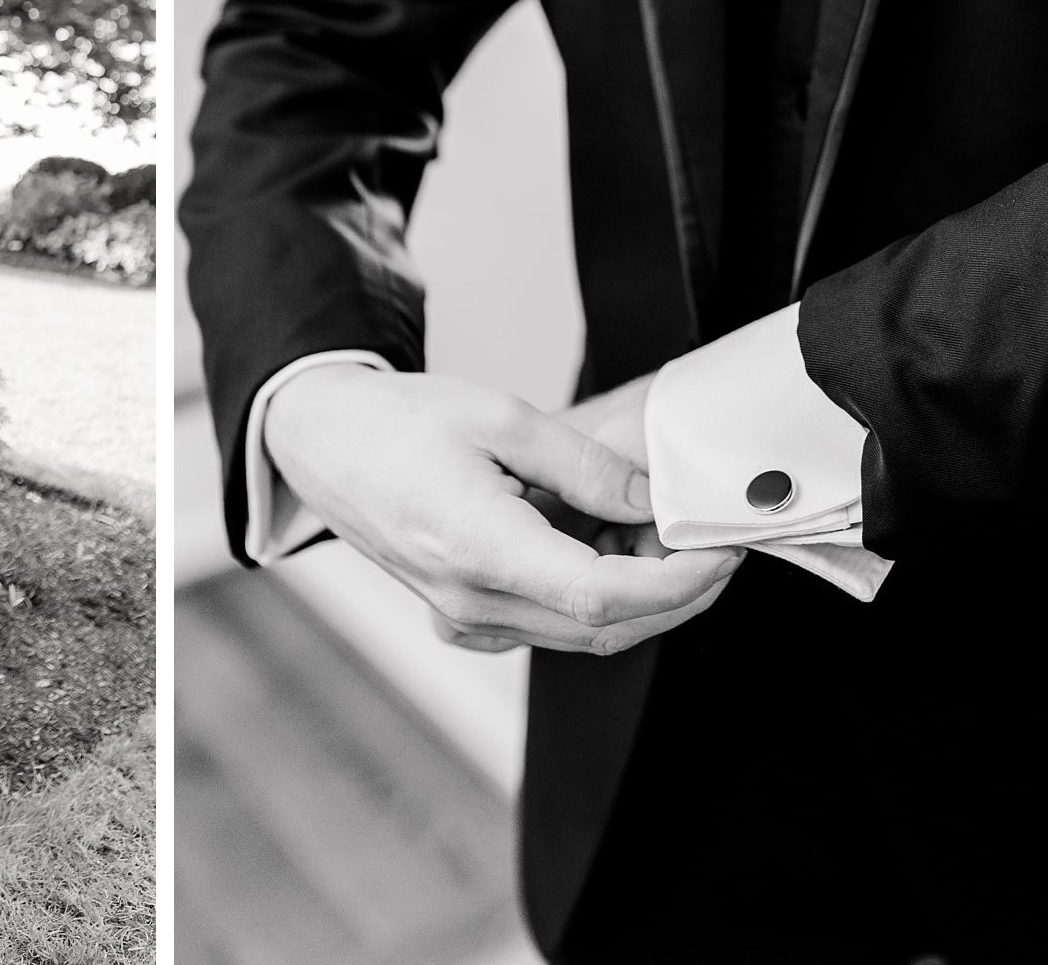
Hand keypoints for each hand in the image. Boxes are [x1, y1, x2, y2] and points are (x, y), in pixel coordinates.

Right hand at [265, 364, 740, 655]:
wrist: (325, 445)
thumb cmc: (399, 423)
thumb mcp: (501, 415)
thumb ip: (584, 465)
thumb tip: (652, 501)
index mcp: (478, 547)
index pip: (604, 596)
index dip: (679, 580)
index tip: (722, 546)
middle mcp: (472, 602)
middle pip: (606, 626)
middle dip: (676, 588)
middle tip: (707, 534)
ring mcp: (466, 618)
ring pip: (583, 633)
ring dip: (639, 593)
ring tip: (655, 528)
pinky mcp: (465, 618)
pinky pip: (549, 627)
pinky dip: (596, 598)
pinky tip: (605, 546)